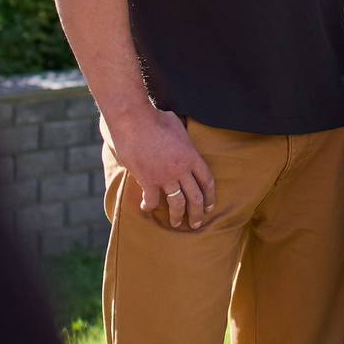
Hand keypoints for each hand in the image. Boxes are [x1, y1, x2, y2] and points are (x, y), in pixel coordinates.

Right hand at [111, 109, 215, 230]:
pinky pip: (152, 200)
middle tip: (196, 223)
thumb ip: (183, 139)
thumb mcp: (178, 126)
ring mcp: (166, 176)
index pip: (207, 181)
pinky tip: (147, 208)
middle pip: (195, 197)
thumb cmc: (155, 118)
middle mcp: (182, 169)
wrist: (134, 120)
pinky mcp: (148, 180)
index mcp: (192, 156)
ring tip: (176, 224)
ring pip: (177, 204)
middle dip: (197, 213)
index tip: (209, 207)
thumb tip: (181, 139)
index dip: (210, 196)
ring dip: (177, 217)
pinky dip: (149, 206)